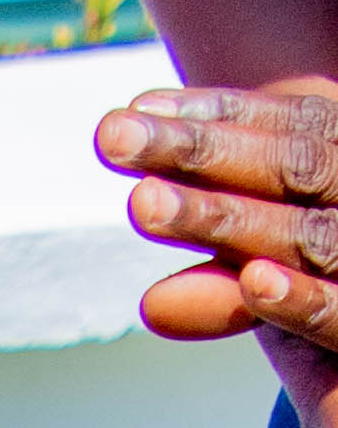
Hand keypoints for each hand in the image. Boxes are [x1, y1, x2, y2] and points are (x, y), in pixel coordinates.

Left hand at [100, 81, 337, 363]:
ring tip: (144, 203)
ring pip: (306, 234)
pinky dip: (300, 300)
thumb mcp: (278, 297)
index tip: (136, 109)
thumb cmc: (328, 318)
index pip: (293, 126)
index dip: (217, 115)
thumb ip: (224, 291)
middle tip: (112, 136)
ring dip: (222, 218)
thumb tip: (150, 305)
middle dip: (199, 152)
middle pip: (292, 166)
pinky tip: (253, 280)